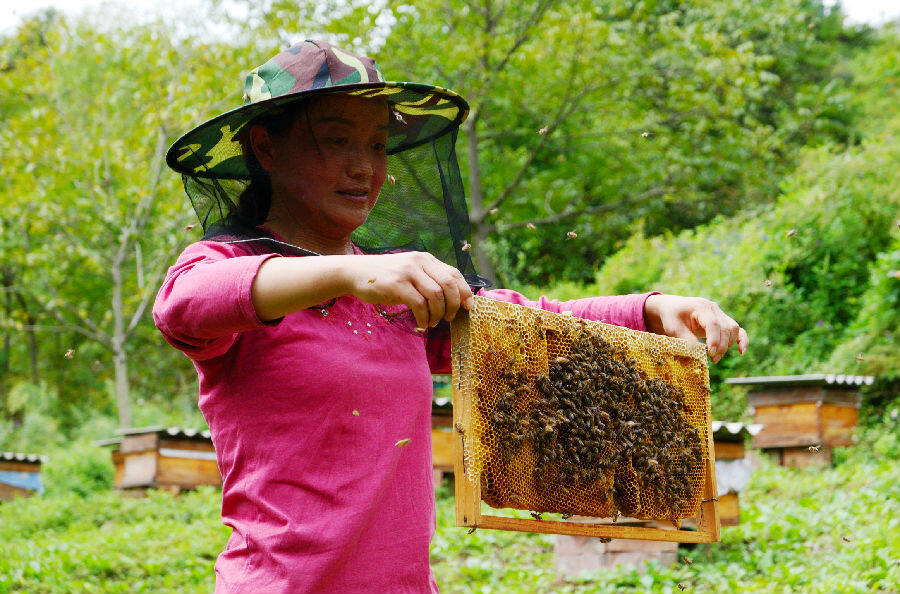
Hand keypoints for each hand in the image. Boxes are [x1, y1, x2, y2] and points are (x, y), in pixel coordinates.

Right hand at [346, 252, 473, 329]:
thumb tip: (454, 298)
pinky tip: (421, 324)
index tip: (467, 307)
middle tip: (448, 318)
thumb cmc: (385, 277)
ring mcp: (407, 272)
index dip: (465, 292)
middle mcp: (419, 262)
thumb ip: (429, 279)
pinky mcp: (396, 284)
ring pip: (435, 296)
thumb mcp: (410, 272)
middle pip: (449, 285)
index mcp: (426, 259)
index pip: (454, 274)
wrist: (355, 272)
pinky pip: (419, 304)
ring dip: (437, 314)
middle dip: (453, 306)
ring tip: (432, 322)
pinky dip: (424, 318)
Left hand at [643, 294, 747, 362]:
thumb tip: (697, 354)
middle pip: (725, 328)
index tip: (710, 353)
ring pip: (732, 329)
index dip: (714, 340)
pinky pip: (737, 329)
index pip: (714, 324)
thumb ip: (685, 339)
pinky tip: (741, 351)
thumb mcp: (673, 327)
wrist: (672, 308)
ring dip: (727, 345)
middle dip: (721, 346)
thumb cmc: (671, 317)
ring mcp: (720, 314)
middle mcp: (714, 308)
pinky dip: (742, 340)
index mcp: (701, 307)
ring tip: (715, 357)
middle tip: (712, 359)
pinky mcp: (723, 321)